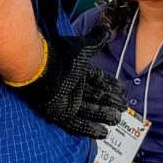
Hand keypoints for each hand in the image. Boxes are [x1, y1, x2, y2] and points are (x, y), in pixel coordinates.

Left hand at [7, 30, 126, 139]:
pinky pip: (77, 123)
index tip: (122, 90)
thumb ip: (96, 40)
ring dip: (103, 115)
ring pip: (89, 111)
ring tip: (117, 119)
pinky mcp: (60, 114)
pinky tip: (102, 132)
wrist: (39, 69)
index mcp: (78, 72)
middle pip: (96, 96)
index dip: (110, 85)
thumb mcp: (83, 48)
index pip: (98, 79)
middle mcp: (73, 87)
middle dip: (110, 101)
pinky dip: (90, 128)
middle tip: (123, 107)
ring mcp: (67, 101)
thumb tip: (108, 29)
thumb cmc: (60, 57)